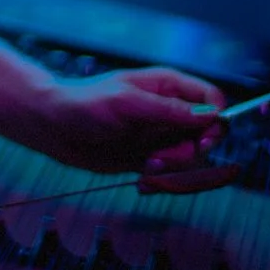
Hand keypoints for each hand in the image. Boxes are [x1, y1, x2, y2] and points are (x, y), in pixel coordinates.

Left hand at [38, 66, 226, 174]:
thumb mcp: (128, 103)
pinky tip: (141, 181)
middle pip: (208, 137)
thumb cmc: (85, 103)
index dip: (215, 122)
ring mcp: (161, 137)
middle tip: (160, 159)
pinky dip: (161, 183)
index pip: (212, 100)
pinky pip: (173, 177)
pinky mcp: (151, 159)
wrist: (54, 128)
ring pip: (193, 161)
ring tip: (146, 168)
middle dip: (190, 155)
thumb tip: (212, 115)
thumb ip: (169, 111)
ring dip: (173, 172)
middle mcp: (170, 111)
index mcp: (168, 86)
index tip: (200, 141)